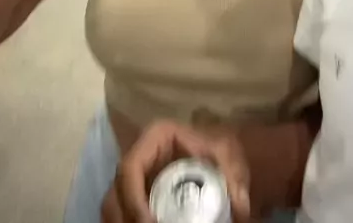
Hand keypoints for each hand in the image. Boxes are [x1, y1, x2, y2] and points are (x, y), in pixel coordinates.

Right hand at [101, 120, 250, 222]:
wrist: (219, 157)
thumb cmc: (219, 149)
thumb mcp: (228, 156)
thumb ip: (234, 178)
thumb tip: (240, 208)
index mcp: (154, 138)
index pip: (130, 167)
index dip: (133, 198)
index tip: (149, 222)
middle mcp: (138, 155)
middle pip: (115, 190)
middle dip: (124, 217)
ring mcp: (134, 177)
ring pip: (112, 204)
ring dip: (121, 222)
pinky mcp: (136, 194)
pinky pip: (120, 212)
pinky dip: (125, 222)